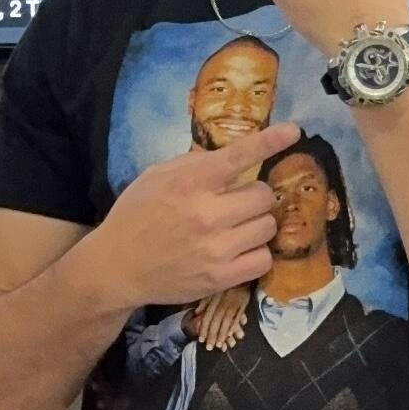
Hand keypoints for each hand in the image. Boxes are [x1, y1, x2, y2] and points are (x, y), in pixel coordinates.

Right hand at [93, 122, 281, 308]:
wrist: (116, 268)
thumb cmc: (135, 216)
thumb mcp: (156, 177)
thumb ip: (194, 164)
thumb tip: (232, 155)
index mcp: (190, 183)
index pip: (239, 156)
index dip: (270, 141)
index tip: (292, 131)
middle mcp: (207, 214)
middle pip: (264, 195)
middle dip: (255, 196)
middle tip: (238, 203)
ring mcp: (216, 249)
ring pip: (268, 226)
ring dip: (257, 224)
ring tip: (237, 228)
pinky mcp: (221, 278)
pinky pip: (264, 259)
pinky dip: (256, 253)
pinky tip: (240, 250)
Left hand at [185, 285, 251, 352]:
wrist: (241, 273)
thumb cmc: (225, 283)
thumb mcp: (212, 288)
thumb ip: (204, 301)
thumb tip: (196, 313)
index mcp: (214, 299)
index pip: (207, 316)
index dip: (204, 329)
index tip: (201, 340)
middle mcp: (222, 302)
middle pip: (216, 321)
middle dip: (212, 335)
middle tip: (209, 347)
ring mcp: (233, 303)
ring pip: (226, 321)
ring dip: (223, 334)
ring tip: (220, 346)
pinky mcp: (243, 304)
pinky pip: (237, 317)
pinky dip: (234, 326)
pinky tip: (231, 335)